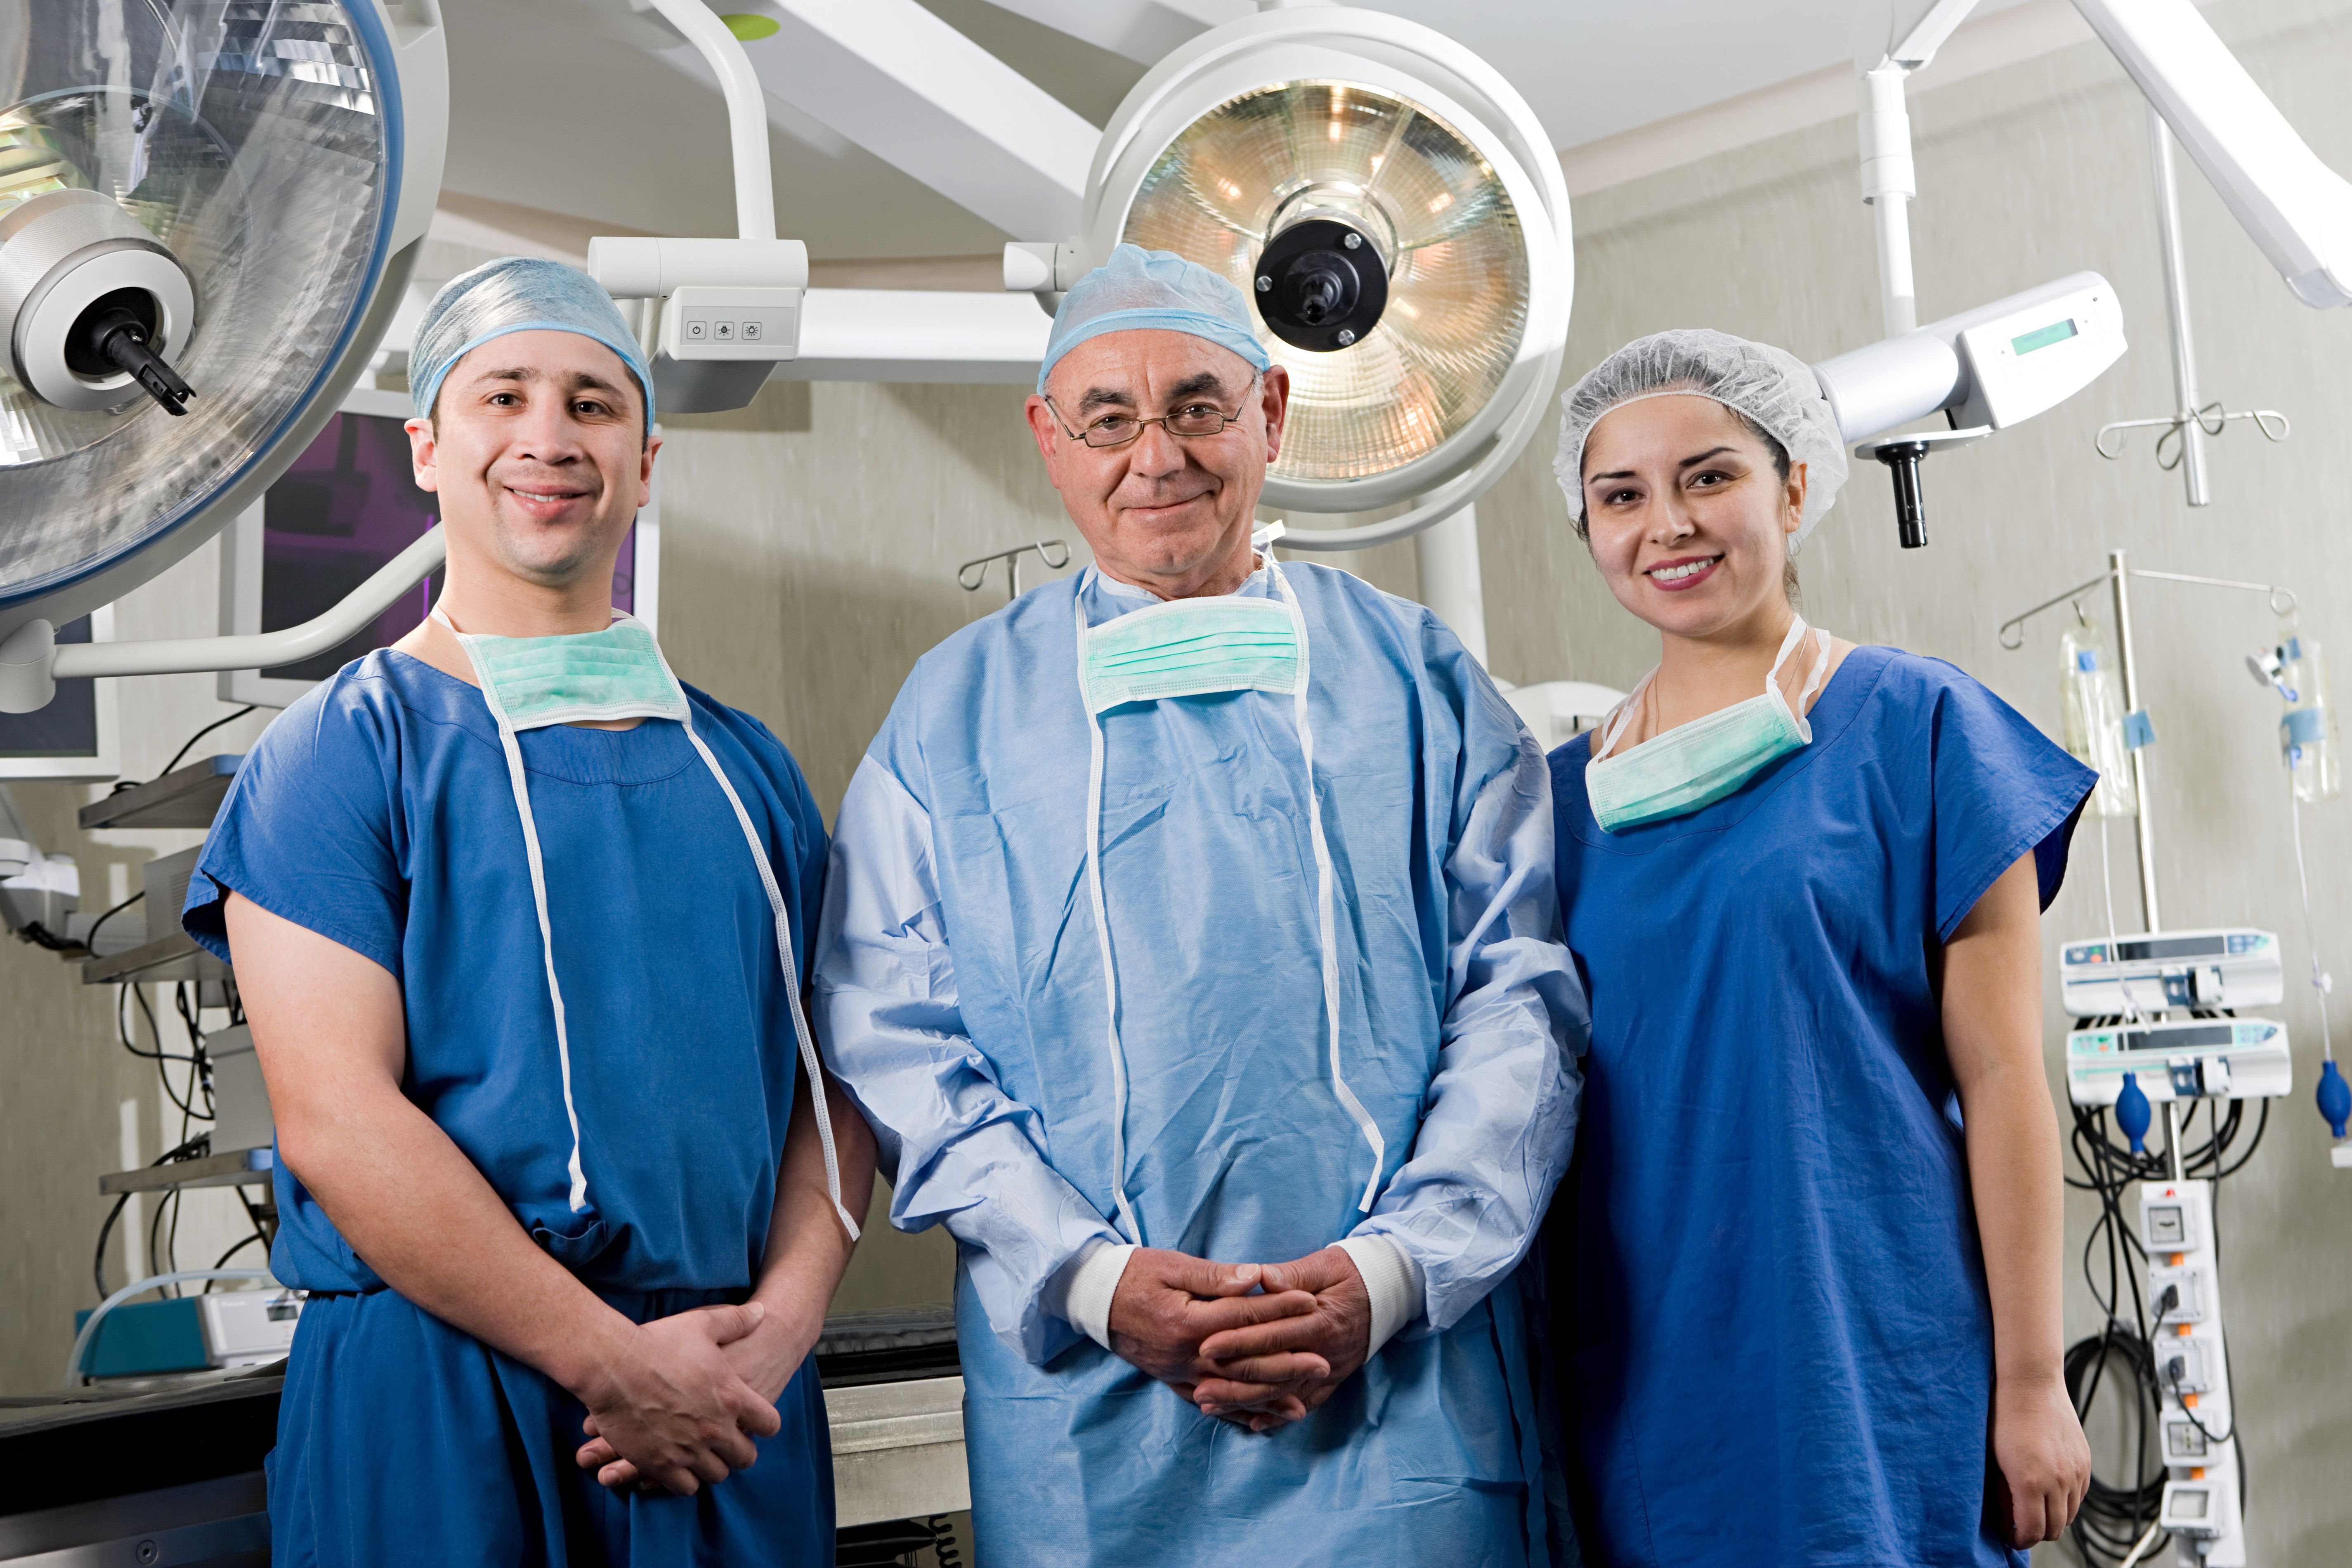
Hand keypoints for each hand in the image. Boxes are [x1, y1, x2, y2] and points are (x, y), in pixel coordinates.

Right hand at [568, 1301, 782, 1495]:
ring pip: (717, 1475)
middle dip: (740, 1450)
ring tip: (703, 1454)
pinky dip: (686, 1480)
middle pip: (746, 1457)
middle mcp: (715, 1428)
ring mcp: (688, 1450)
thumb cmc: (657, 1342)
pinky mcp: (660, 1464)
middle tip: (727, 1442)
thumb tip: (763, 1312)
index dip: (764, 1424)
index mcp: (731, 1397)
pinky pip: (686, 1487)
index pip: (770, 1424)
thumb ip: (737, 1321)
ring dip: (714, 1466)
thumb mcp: (703, 1324)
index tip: (753, 1422)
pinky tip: (680, 1465)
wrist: (612, 1366)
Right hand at [1106, 1249, 1321, 1420]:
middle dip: (1286, 1363)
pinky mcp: (1173, 1382)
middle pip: (1244, 1363)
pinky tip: (1261, 1419)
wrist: (1096, 1299)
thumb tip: (1254, 1278)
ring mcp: (1178, 1374)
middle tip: (1323, 1361)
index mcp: (1186, 1321)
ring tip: (1302, 1403)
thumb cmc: (1136, 1274)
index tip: (1310, 1302)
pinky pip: (1210, 1403)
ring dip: (1268, 1398)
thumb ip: (1215, 1276)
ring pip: (1230, 1392)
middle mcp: (1185, 1355)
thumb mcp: (1172, 1265)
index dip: (1279, 1308)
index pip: (1242, 1316)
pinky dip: (1237, 1413)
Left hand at [1194, 1246, 1370, 1432]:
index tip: (1205, 1346)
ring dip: (1246, 1403)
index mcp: (1318, 1319)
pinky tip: (1254, 1425)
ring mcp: (1330, 1369)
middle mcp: (1324, 1350)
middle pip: (1274, 1371)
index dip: (1237, 1341)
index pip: (1273, 1333)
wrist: (1391, 1291)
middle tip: (1197, 1389)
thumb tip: (1263, 1278)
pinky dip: (1280, 1416)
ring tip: (1210, 1407)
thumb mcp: (1324, 1264)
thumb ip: (1291, 1273)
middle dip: (1233, 1382)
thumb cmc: (1351, 1272)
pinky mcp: (1335, 1379)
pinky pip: (1306, 1404)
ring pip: (1284, 1394)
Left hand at [1988, 1372, 2090, 1546]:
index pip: (2031, 1532)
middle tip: (2018, 1524)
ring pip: (2069, 1516)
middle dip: (2035, 1533)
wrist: (2031, 1384)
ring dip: (2052, 1518)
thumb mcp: (1994, 1459)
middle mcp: (2058, 1480)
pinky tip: (2048, 1491)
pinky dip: (2066, 1502)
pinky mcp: (2085, 1463)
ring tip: (2033, 1508)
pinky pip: (2079, 1496)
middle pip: (2054, 1529)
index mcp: (2030, 1482)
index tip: (2008, 1535)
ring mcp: (2075, 1473)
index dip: (2018, 1539)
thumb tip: (2006, 1517)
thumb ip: (2002, 1493)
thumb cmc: (2005, 1415)